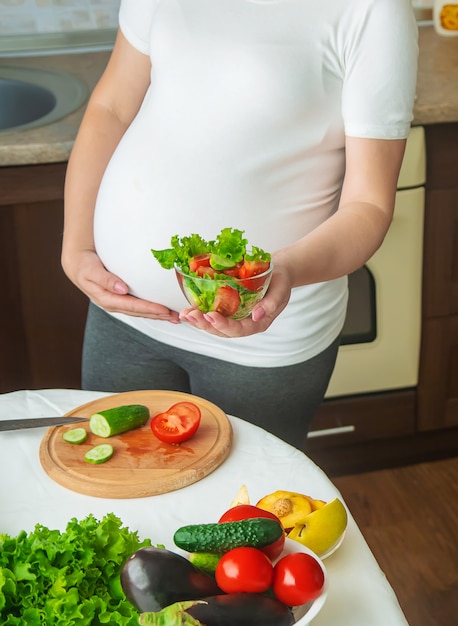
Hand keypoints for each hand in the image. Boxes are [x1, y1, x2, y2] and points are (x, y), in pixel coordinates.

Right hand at [62, 249, 179, 322]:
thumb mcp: (91, 270)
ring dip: (158, 315)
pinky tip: (163, 310)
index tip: (164, 310)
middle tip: (176, 317)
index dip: (149, 308)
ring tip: (174, 317)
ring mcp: (118, 303)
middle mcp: (114, 304)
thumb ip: (106, 280)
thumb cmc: (84, 265)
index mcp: (107, 299)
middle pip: (140, 312)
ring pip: (141, 312)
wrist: (77, 264)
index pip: (133, 306)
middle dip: (158, 315)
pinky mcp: (122, 299)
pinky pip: (139, 306)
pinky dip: (152, 309)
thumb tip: (122, 289)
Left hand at [178, 265, 291, 337]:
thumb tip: (257, 315)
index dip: (223, 325)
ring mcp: (236, 317)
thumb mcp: (281, 289)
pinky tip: (189, 308)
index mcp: (258, 322)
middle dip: (205, 325)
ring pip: (215, 325)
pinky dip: (200, 313)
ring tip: (185, 314)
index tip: (210, 316)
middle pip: (222, 331)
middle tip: (190, 315)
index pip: (239, 330)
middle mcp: (245, 323)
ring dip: (199, 322)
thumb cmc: (280, 280)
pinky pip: (213, 314)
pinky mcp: (228, 309)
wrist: (278, 271)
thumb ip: (271, 303)